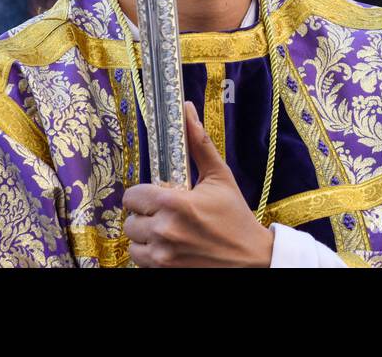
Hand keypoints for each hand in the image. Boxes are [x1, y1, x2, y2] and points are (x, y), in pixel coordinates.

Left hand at [122, 102, 274, 267]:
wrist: (251, 258)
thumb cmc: (236, 215)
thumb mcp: (219, 176)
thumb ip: (198, 143)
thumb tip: (186, 108)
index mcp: (175, 203)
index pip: (133, 196)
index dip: (142, 195)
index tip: (156, 195)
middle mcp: (165, 230)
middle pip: (130, 220)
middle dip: (145, 215)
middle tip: (165, 214)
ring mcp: (163, 255)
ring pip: (133, 242)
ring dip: (145, 236)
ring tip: (166, 230)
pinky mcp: (165, 272)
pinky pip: (140, 260)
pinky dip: (150, 253)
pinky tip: (168, 246)